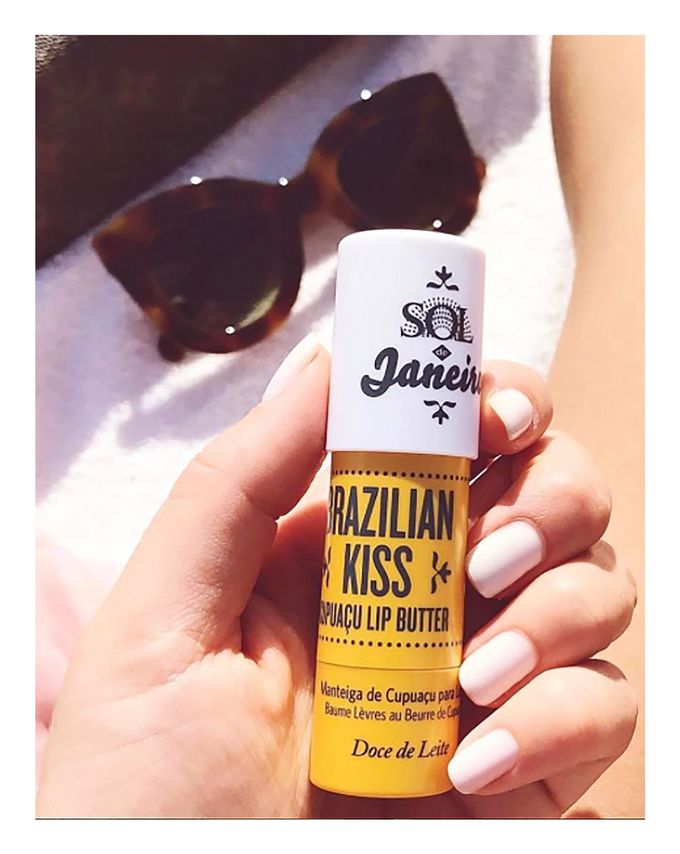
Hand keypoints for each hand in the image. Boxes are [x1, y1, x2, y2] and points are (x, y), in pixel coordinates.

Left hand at [36, 339, 636, 817]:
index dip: (498, 403)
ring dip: (558, 611)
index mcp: (353, 539)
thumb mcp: (165, 615)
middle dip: (550, 497)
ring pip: (598, 584)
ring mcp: (487, 668)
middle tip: (488, 550)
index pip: (455, 436)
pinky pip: (603, 705)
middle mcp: (432, 589)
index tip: (499, 414)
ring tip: (473, 672)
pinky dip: (558, 720)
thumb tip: (330, 364)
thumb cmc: (148, 777)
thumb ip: (239, 480)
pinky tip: (471, 763)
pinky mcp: (531, 755)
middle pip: (553, 491)